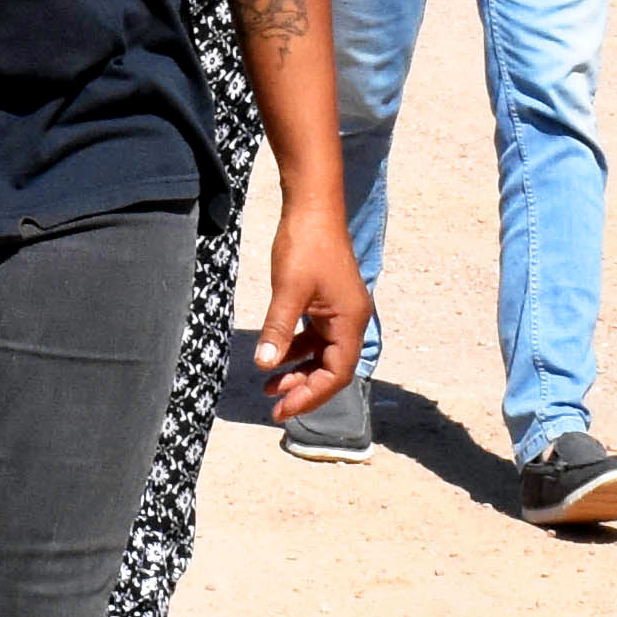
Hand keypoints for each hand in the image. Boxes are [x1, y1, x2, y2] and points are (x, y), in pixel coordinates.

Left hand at [249, 223, 372, 418]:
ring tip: (269, 386)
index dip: (310, 395)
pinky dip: (297, 350)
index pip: (336, 374)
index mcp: (350, 322)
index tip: (282, 409)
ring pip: (323, 354)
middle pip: (331, 369)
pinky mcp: (327, 302)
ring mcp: (340, 311)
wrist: (313, 207)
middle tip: (273, 405)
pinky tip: (275, 356)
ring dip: (298, 371)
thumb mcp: (288, 291)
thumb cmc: (305, 245)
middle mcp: (351, 320)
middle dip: (303, 388)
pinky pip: (316, 337)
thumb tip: (265, 365)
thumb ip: (278, 330)